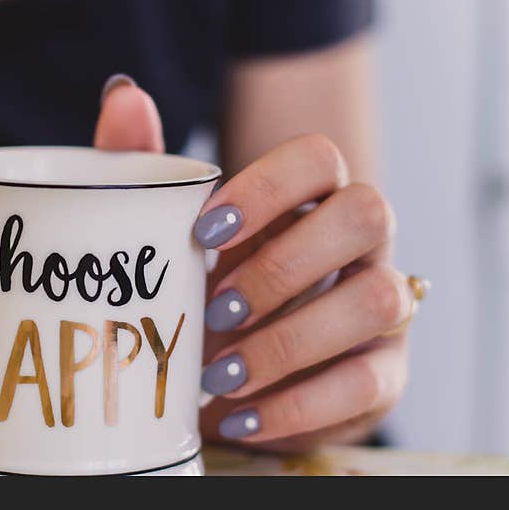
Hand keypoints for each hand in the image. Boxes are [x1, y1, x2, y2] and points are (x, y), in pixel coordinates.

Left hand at [93, 74, 411, 451]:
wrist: (231, 376)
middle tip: (213, 310)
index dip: (268, 186)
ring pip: (377, 300)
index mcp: (309, 197)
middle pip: (367, 213)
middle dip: (283, 266)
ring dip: (289, 341)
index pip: (319, 158)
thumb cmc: (202, 287)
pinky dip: (297, 405)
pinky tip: (242, 416)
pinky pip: (366, 384)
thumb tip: (124, 93)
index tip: (203, 231)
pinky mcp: (384, 374)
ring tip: (219, 375)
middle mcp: (361, 241)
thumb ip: (143, 166)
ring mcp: (382, 305)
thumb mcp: (165, 233)